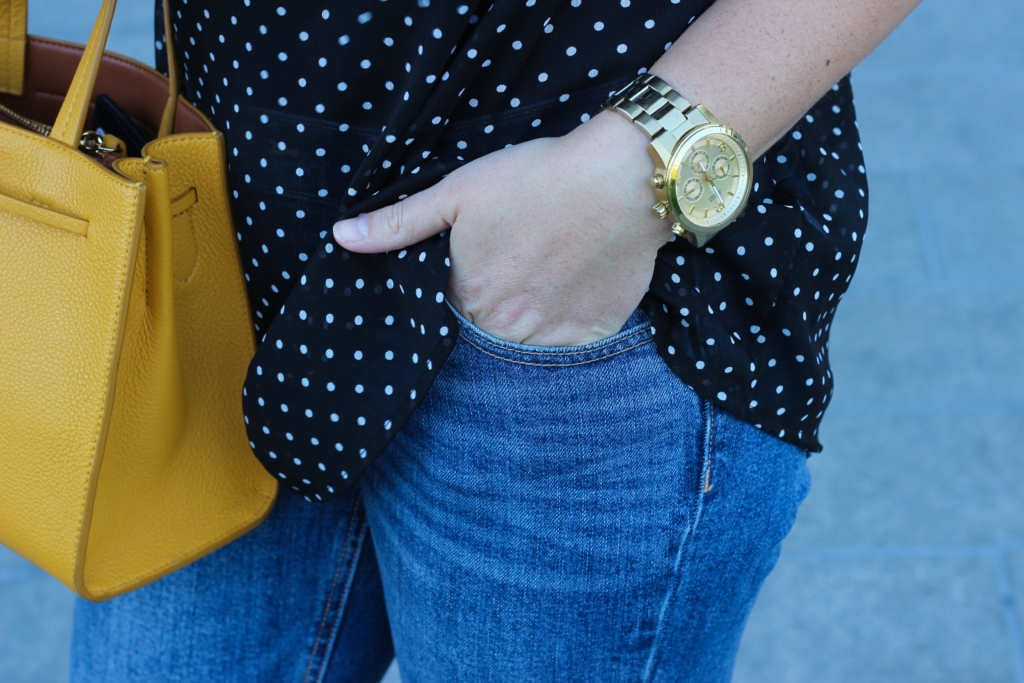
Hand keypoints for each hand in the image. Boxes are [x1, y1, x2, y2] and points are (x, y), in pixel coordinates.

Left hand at [333, 111, 672, 345]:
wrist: (621, 178)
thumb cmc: (537, 179)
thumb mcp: (458, 192)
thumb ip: (399, 222)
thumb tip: (341, 237)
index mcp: (466, 297)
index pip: (446, 314)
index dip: (459, 291)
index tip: (477, 268)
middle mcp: (504, 329)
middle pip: (485, 333)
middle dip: (491, 309)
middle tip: (517, 268)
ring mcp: (551, 336)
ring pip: (526, 343)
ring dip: (527, 320)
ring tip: (543, 277)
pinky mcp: (593, 334)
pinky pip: (568, 346)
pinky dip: (565, 325)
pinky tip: (570, 289)